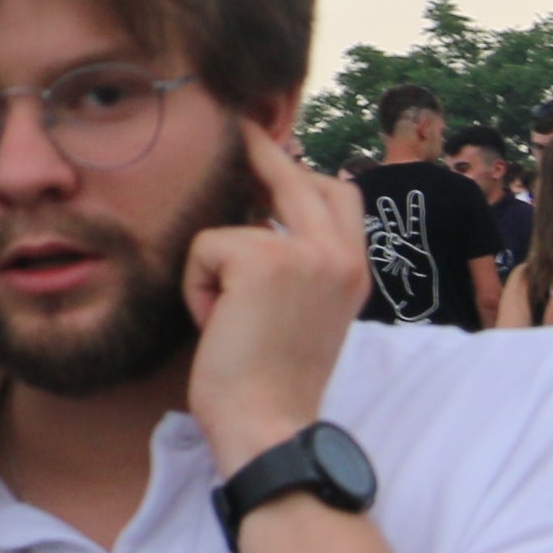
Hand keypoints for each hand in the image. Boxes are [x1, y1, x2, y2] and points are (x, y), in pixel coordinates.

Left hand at [181, 121, 368, 467]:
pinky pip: (206, 246)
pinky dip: (197, 287)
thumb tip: (260, 213)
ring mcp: (309, 252)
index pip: (340, 193)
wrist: (268, 426)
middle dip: (261, 149)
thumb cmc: (272, 383)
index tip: (268, 144)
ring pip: (240, 216)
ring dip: (216, 264)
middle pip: (299, 175)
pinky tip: (215, 326)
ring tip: (223, 316)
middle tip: (237, 125)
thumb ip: (297, 265)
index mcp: (354, 270)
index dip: (300, 169)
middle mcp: (342, 254)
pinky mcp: (265, 259)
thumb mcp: (302, 314)